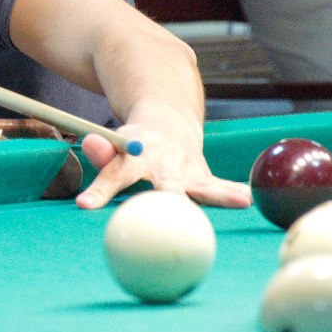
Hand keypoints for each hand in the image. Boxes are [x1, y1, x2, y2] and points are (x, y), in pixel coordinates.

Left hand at [75, 106, 251, 209]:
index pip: (115, 173)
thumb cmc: (134, 148)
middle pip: (167, 184)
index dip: (100, 189)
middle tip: (169, 205)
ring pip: (204, 185)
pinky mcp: (205, 178)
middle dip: (168, 196)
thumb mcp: (116, 145)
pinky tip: (247, 199)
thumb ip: (103, 151)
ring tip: (239, 201)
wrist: (169, 125)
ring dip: (220, 194)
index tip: (84, 205)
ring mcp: (189, 171)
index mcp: (137, 156)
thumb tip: (89, 144)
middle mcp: (166, 163)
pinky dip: (233, 192)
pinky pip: (221, 187)